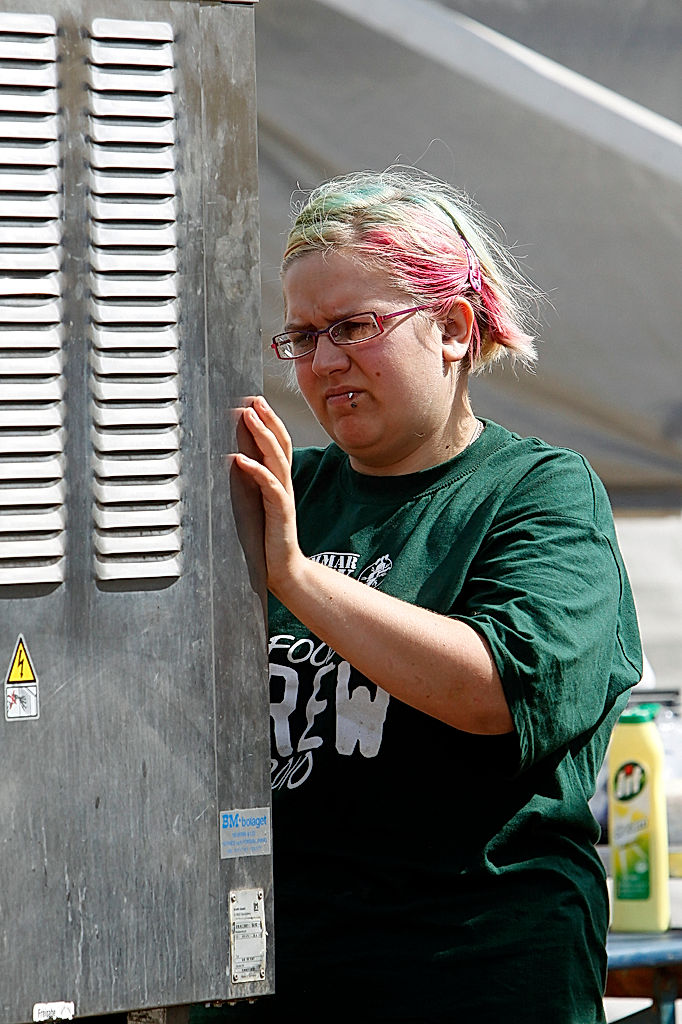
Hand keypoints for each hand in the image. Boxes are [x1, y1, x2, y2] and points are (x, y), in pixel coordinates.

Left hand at [234, 397, 302, 597]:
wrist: (283, 570)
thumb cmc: (266, 541)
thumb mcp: (254, 505)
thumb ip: (247, 485)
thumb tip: (227, 462)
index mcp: (278, 481)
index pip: (277, 443)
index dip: (268, 421)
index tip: (253, 401)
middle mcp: (283, 485)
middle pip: (279, 443)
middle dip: (267, 419)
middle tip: (253, 399)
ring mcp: (283, 497)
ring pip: (276, 458)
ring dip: (262, 435)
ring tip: (249, 417)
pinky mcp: (281, 513)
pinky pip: (270, 487)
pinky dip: (256, 471)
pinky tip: (241, 459)